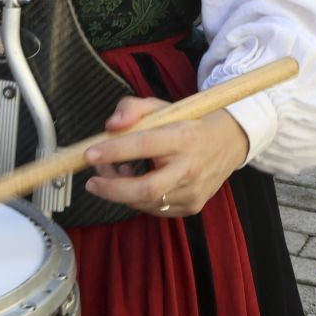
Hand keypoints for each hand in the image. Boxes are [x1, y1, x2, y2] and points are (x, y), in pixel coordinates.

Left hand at [82, 98, 248, 216]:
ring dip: (121, 192)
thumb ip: (131, 108)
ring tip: (113, 173)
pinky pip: (154, 209)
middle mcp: (190, 167)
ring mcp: (193, 191)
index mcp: (183, 137)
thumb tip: (110, 126)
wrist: (226, 143)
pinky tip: (134, 181)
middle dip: (113, 188)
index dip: (115, 150)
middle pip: (147, 188)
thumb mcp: (160, 107)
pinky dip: (136, 199)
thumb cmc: (185, 123)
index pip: (145, 144)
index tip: (89, 154)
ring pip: (146, 202)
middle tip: (92, 182)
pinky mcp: (192, 206)